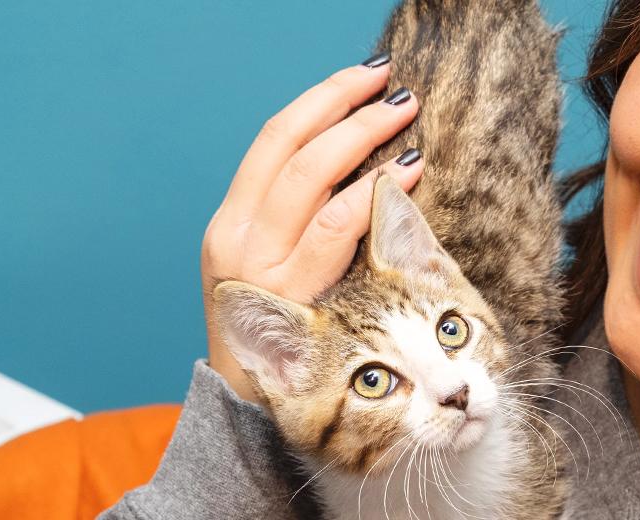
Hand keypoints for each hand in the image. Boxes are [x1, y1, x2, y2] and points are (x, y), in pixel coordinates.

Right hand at [200, 57, 424, 401]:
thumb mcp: (268, 272)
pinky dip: (369, 199)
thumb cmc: (273, 343)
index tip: (363, 78)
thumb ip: (296, 225)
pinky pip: (334, 233)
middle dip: (351, 114)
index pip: (276, 140)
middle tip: (399, 96)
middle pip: (297, 151)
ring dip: (365, 146)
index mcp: (231, 222)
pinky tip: (402, 184)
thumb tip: (352, 165)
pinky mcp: (292, 300)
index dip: (322, 100)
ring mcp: (263, 269)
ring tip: (408, 129)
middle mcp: (239, 239)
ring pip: (314, 182)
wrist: (243, 416)